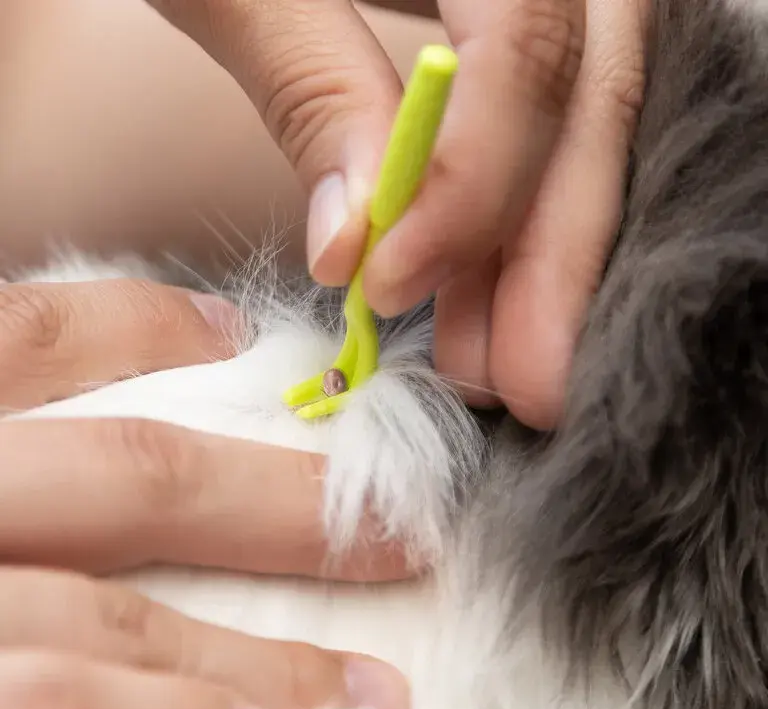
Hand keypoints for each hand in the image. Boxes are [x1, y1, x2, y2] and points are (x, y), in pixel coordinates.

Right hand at [0, 278, 410, 708]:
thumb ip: (13, 383)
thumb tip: (187, 331)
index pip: (44, 335)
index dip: (148, 326)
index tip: (235, 333)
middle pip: (139, 474)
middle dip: (284, 501)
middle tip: (399, 526)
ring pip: (121, 617)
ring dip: (258, 652)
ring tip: (368, 684)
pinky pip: (58, 705)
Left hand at [144, 0, 645, 429]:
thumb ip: (313, 88)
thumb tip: (361, 241)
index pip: (531, 44)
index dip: (475, 184)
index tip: (393, 287)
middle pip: (592, 106)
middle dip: (555, 261)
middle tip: (527, 385)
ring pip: (581, 133)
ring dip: (537, 264)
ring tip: (493, 366)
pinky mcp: (519, 36)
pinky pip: (547, 137)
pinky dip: (512, 228)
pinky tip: (480, 300)